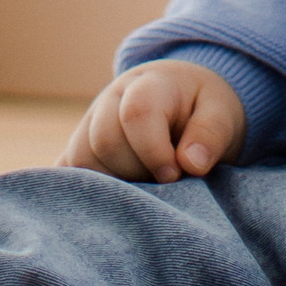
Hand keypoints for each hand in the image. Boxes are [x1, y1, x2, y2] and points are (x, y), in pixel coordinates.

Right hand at [60, 62, 245, 182]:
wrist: (181, 97)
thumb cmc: (203, 108)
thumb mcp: (220, 111)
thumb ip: (210, 133)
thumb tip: (191, 164)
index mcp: (147, 83)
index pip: (135, 113)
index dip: (155, 151)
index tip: (176, 174)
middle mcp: (110, 99)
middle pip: (103, 141)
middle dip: (136, 171)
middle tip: (162, 184)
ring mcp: (90, 123)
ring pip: (81, 160)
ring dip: (113, 184)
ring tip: (144, 186)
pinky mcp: (79, 147)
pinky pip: (65, 171)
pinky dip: (80, 190)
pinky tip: (105, 201)